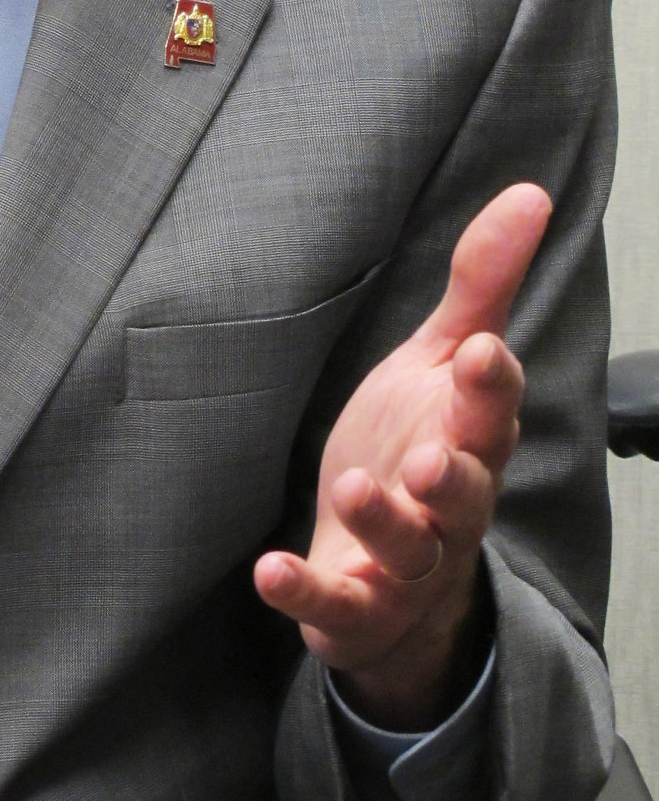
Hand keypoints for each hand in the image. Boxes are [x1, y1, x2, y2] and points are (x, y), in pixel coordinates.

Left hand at [253, 180, 551, 727]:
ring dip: (381, 522)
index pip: (490, 413)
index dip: (490, 387)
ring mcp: (402, 565)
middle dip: (451, 476)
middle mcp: (446, 509)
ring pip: (406, 551)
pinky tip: (269, 570)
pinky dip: (302, 592)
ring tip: (352, 485)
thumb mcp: (441, 362)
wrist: (386, 570)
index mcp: (468, 439)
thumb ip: (482, 285)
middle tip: (429, 456)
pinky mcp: (353, 607)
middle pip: (464, 495)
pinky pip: (332, 607)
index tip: (481, 351)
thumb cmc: (417, 449)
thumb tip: (530, 193)